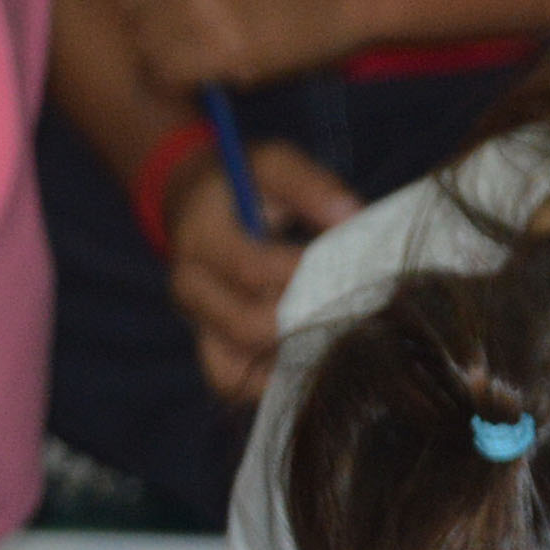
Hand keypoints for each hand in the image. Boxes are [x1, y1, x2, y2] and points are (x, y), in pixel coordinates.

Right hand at [163, 135, 360, 402]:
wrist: (195, 204)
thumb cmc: (244, 184)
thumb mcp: (273, 164)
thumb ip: (311, 185)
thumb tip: (351, 216)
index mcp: (202, 238)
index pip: (252, 271)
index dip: (305, 278)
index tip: (355, 275)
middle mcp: (191, 287)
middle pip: (249, 328)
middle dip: (308, 324)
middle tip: (359, 316)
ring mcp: (197, 323)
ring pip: (236, 370)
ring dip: (293, 363)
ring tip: (339, 344)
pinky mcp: (208, 347)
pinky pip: (232, 384)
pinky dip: (272, 385)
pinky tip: (313, 365)